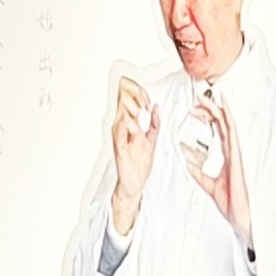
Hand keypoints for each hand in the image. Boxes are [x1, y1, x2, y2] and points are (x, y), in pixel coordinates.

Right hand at [108, 76, 159, 232]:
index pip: (132, 104)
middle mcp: (123, 131)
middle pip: (125, 107)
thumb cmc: (139, 163)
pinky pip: (119, 133)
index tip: (146, 91)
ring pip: (121, 117)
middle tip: (139, 92)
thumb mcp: (151, 140)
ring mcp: (120, 139)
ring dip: (128, 109)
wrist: (132, 183)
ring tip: (134, 101)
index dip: (138, 95)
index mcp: (130, 127)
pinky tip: (127, 117)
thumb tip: (156, 107)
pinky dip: (123, 125)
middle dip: (132, 98)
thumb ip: (154, 124)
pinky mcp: (119, 148)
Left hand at [182, 91, 253, 251]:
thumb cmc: (230, 203)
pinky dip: (228, 120)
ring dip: (217, 109)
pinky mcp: (237, 156)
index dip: (209, 119)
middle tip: (200, 97)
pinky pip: (232, 134)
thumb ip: (198, 173)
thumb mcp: (208, 185)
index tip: (198, 109)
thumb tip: (187, 162)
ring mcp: (236, 154)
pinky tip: (223, 108)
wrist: (239, 215)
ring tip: (206, 97)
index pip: (218, 133)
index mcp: (227, 158)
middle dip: (211, 110)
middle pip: (222, 125)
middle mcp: (233, 153)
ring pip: (227, 125)